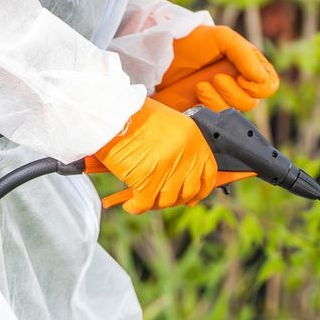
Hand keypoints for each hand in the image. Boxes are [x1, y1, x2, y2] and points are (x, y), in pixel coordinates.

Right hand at [85, 100, 251, 213]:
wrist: (110, 112)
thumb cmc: (133, 116)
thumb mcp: (168, 125)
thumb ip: (179, 147)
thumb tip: (182, 176)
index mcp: (194, 137)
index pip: (208, 173)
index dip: (201, 189)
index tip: (191, 197)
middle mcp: (186, 153)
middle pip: (189, 190)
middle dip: (175, 199)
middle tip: (160, 198)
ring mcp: (168, 167)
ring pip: (168, 199)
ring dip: (154, 203)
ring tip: (140, 198)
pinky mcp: (148, 178)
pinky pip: (145, 203)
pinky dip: (136, 207)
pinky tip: (130, 204)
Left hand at [151, 25, 279, 112]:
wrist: (161, 52)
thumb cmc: (193, 40)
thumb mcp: (222, 37)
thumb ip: (245, 54)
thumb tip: (260, 79)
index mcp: (248, 67)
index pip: (269, 86)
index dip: (259, 86)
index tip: (242, 77)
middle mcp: (238, 85)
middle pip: (253, 103)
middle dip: (234, 92)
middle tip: (216, 78)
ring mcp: (222, 100)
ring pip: (235, 113)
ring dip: (220, 99)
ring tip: (202, 85)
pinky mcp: (205, 111)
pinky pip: (217, 120)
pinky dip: (209, 107)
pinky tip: (198, 94)